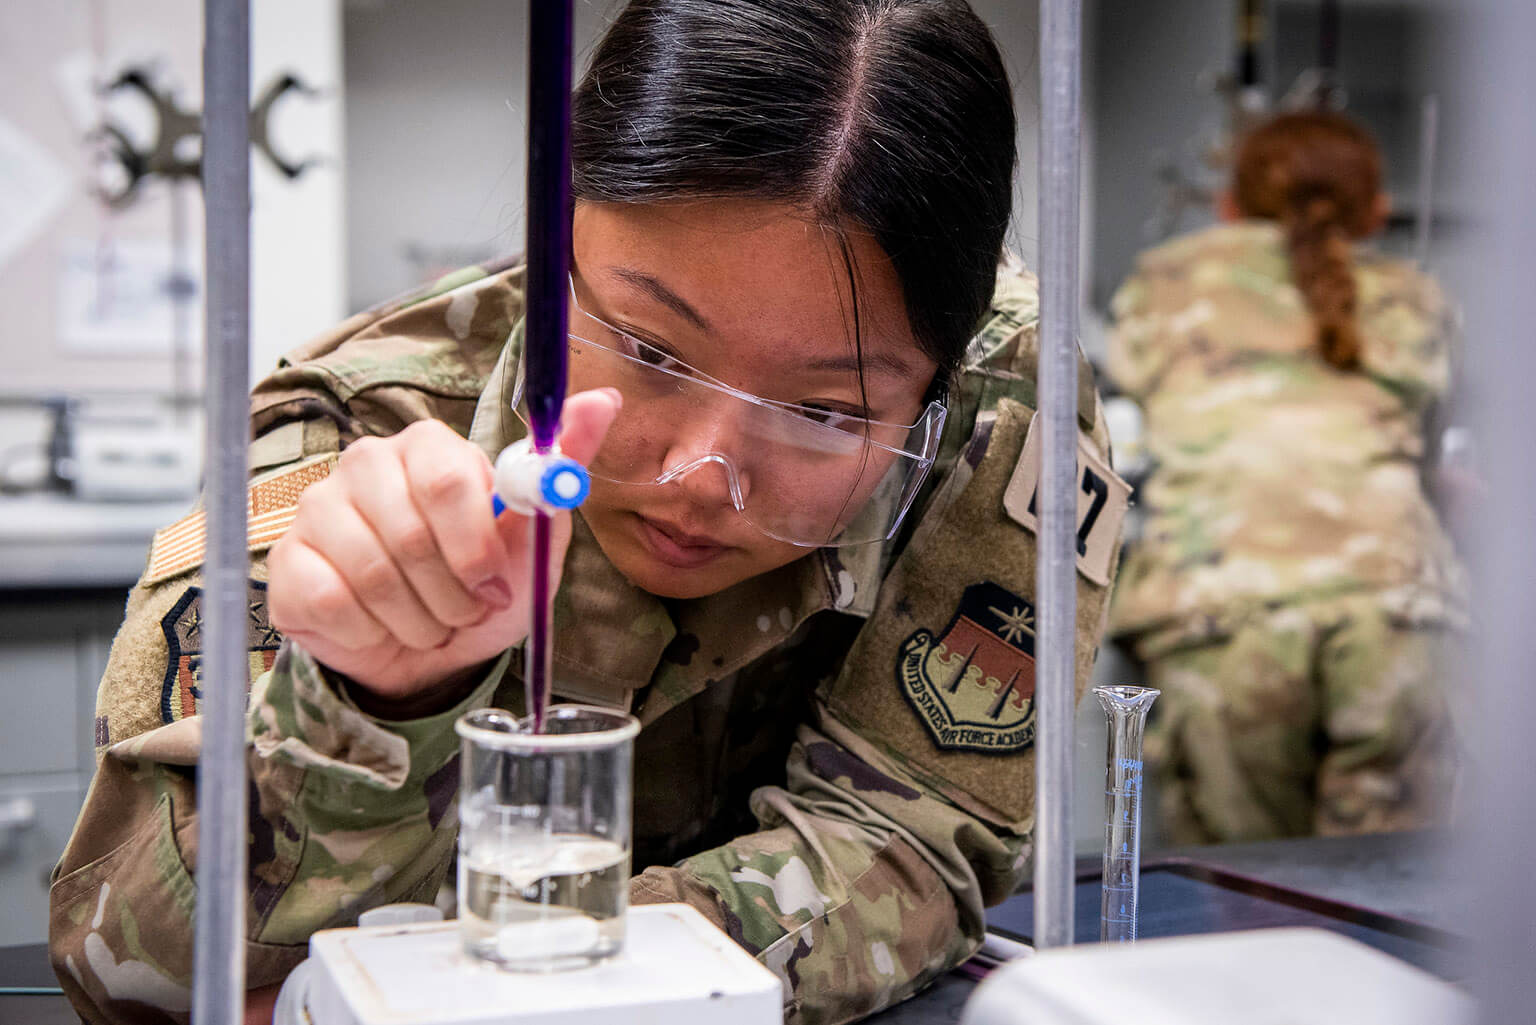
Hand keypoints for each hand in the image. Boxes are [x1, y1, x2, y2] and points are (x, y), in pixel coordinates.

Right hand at [267, 389, 620, 705]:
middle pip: (410, 535)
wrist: (434, 655)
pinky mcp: (287, 563)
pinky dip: (373, 633)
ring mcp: (318, 510)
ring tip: (430, 620)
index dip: (475, 545)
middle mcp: (365, 465)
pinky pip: (333, 603)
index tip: (495, 583)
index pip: (447, 479)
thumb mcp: (536, 534)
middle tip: (465, 609)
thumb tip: (603, 399)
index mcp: (428, 448)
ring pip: (374, 576)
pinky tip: (380, 628)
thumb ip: (563, 465)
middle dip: (453, 594)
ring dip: (419, 619)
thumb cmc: (484, 587)